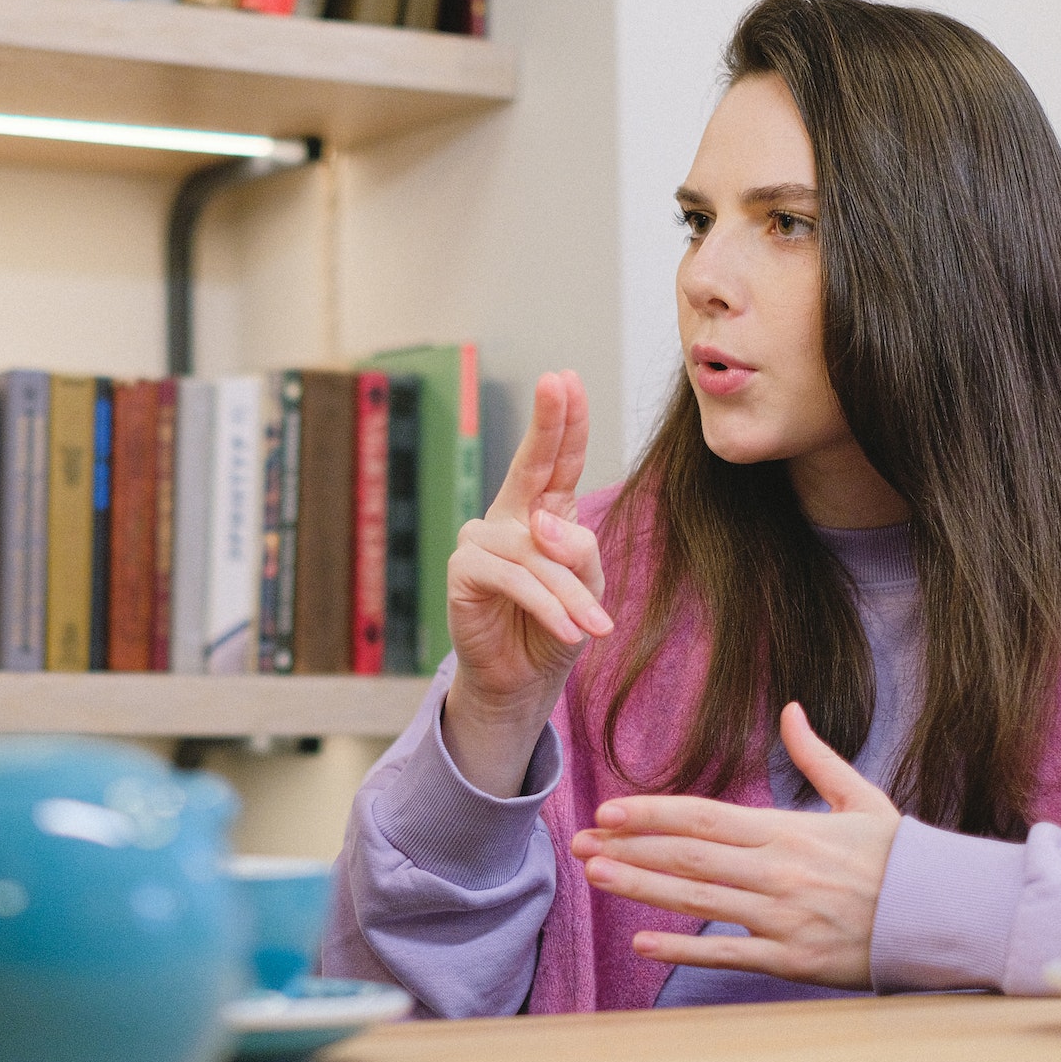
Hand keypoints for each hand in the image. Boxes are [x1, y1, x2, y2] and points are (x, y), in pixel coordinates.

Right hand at [442, 370, 610, 794]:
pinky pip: (515, 579)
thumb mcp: (586, 589)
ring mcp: (482, 542)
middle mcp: (509, 519)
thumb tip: (544, 523)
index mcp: (542, 513)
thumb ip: (578, 552)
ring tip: (596, 629)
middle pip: (531, 465)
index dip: (563, 421)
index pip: (556, 461)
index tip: (565, 379)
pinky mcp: (464, 573)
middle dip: (548, 423)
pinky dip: (547, 606)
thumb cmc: (554, 630)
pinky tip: (570, 631)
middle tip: (557, 382)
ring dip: (571, 594)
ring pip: (538, 552)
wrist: (521, 682)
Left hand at [569, 703, 902, 989]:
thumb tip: (790, 709)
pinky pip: (729, 954)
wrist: (955, 915)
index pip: (703, 815)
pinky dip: (683, 950)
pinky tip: (641, 941)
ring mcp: (785, 917)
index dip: (650, 812)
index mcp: (789, 830)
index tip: (607, 809)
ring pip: (698, 900)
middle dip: (628, 847)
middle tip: (579, 843)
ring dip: (641, 887)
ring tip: (595, 875)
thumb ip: (815, 756)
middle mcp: (779, 871)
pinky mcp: (796, 960)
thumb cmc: (903, 856)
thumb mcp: (862, 797)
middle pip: (687, 855)